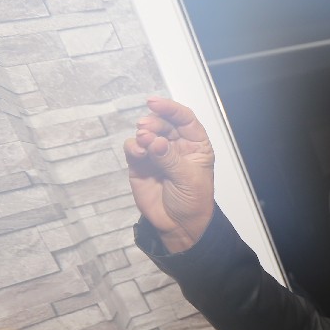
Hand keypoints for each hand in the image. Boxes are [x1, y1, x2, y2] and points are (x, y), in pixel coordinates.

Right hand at [123, 96, 215, 252]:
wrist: (178, 226)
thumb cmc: (192, 201)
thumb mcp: (188, 180)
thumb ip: (170, 159)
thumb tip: (154, 140)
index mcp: (196, 144)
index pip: (185, 119)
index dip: (170, 108)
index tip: (154, 103)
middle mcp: (176, 145)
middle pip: (163, 123)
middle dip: (154, 122)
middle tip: (145, 128)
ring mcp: (157, 153)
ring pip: (146, 133)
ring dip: (143, 133)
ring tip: (143, 141)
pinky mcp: (140, 163)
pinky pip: (134, 148)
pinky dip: (133, 147)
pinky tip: (138, 152)